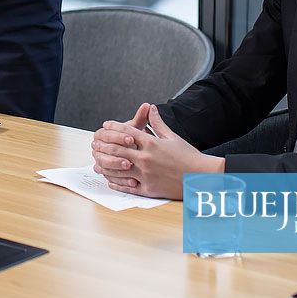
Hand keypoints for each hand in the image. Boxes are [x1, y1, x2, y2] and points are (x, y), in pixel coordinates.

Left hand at [90, 104, 224, 199]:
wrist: (201, 177)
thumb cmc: (188, 156)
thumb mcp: (172, 137)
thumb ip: (158, 123)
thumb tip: (151, 108)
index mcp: (151, 143)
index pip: (126, 132)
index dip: (113, 128)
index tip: (105, 126)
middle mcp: (146, 158)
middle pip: (117, 150)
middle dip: (103, 146)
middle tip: (95, 143)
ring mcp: (146, 175)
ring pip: (118, 169)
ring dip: (105, 165)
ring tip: (96, 162)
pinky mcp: (148, 189)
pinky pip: (127, 186)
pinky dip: (116, 182)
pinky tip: (109, 179)